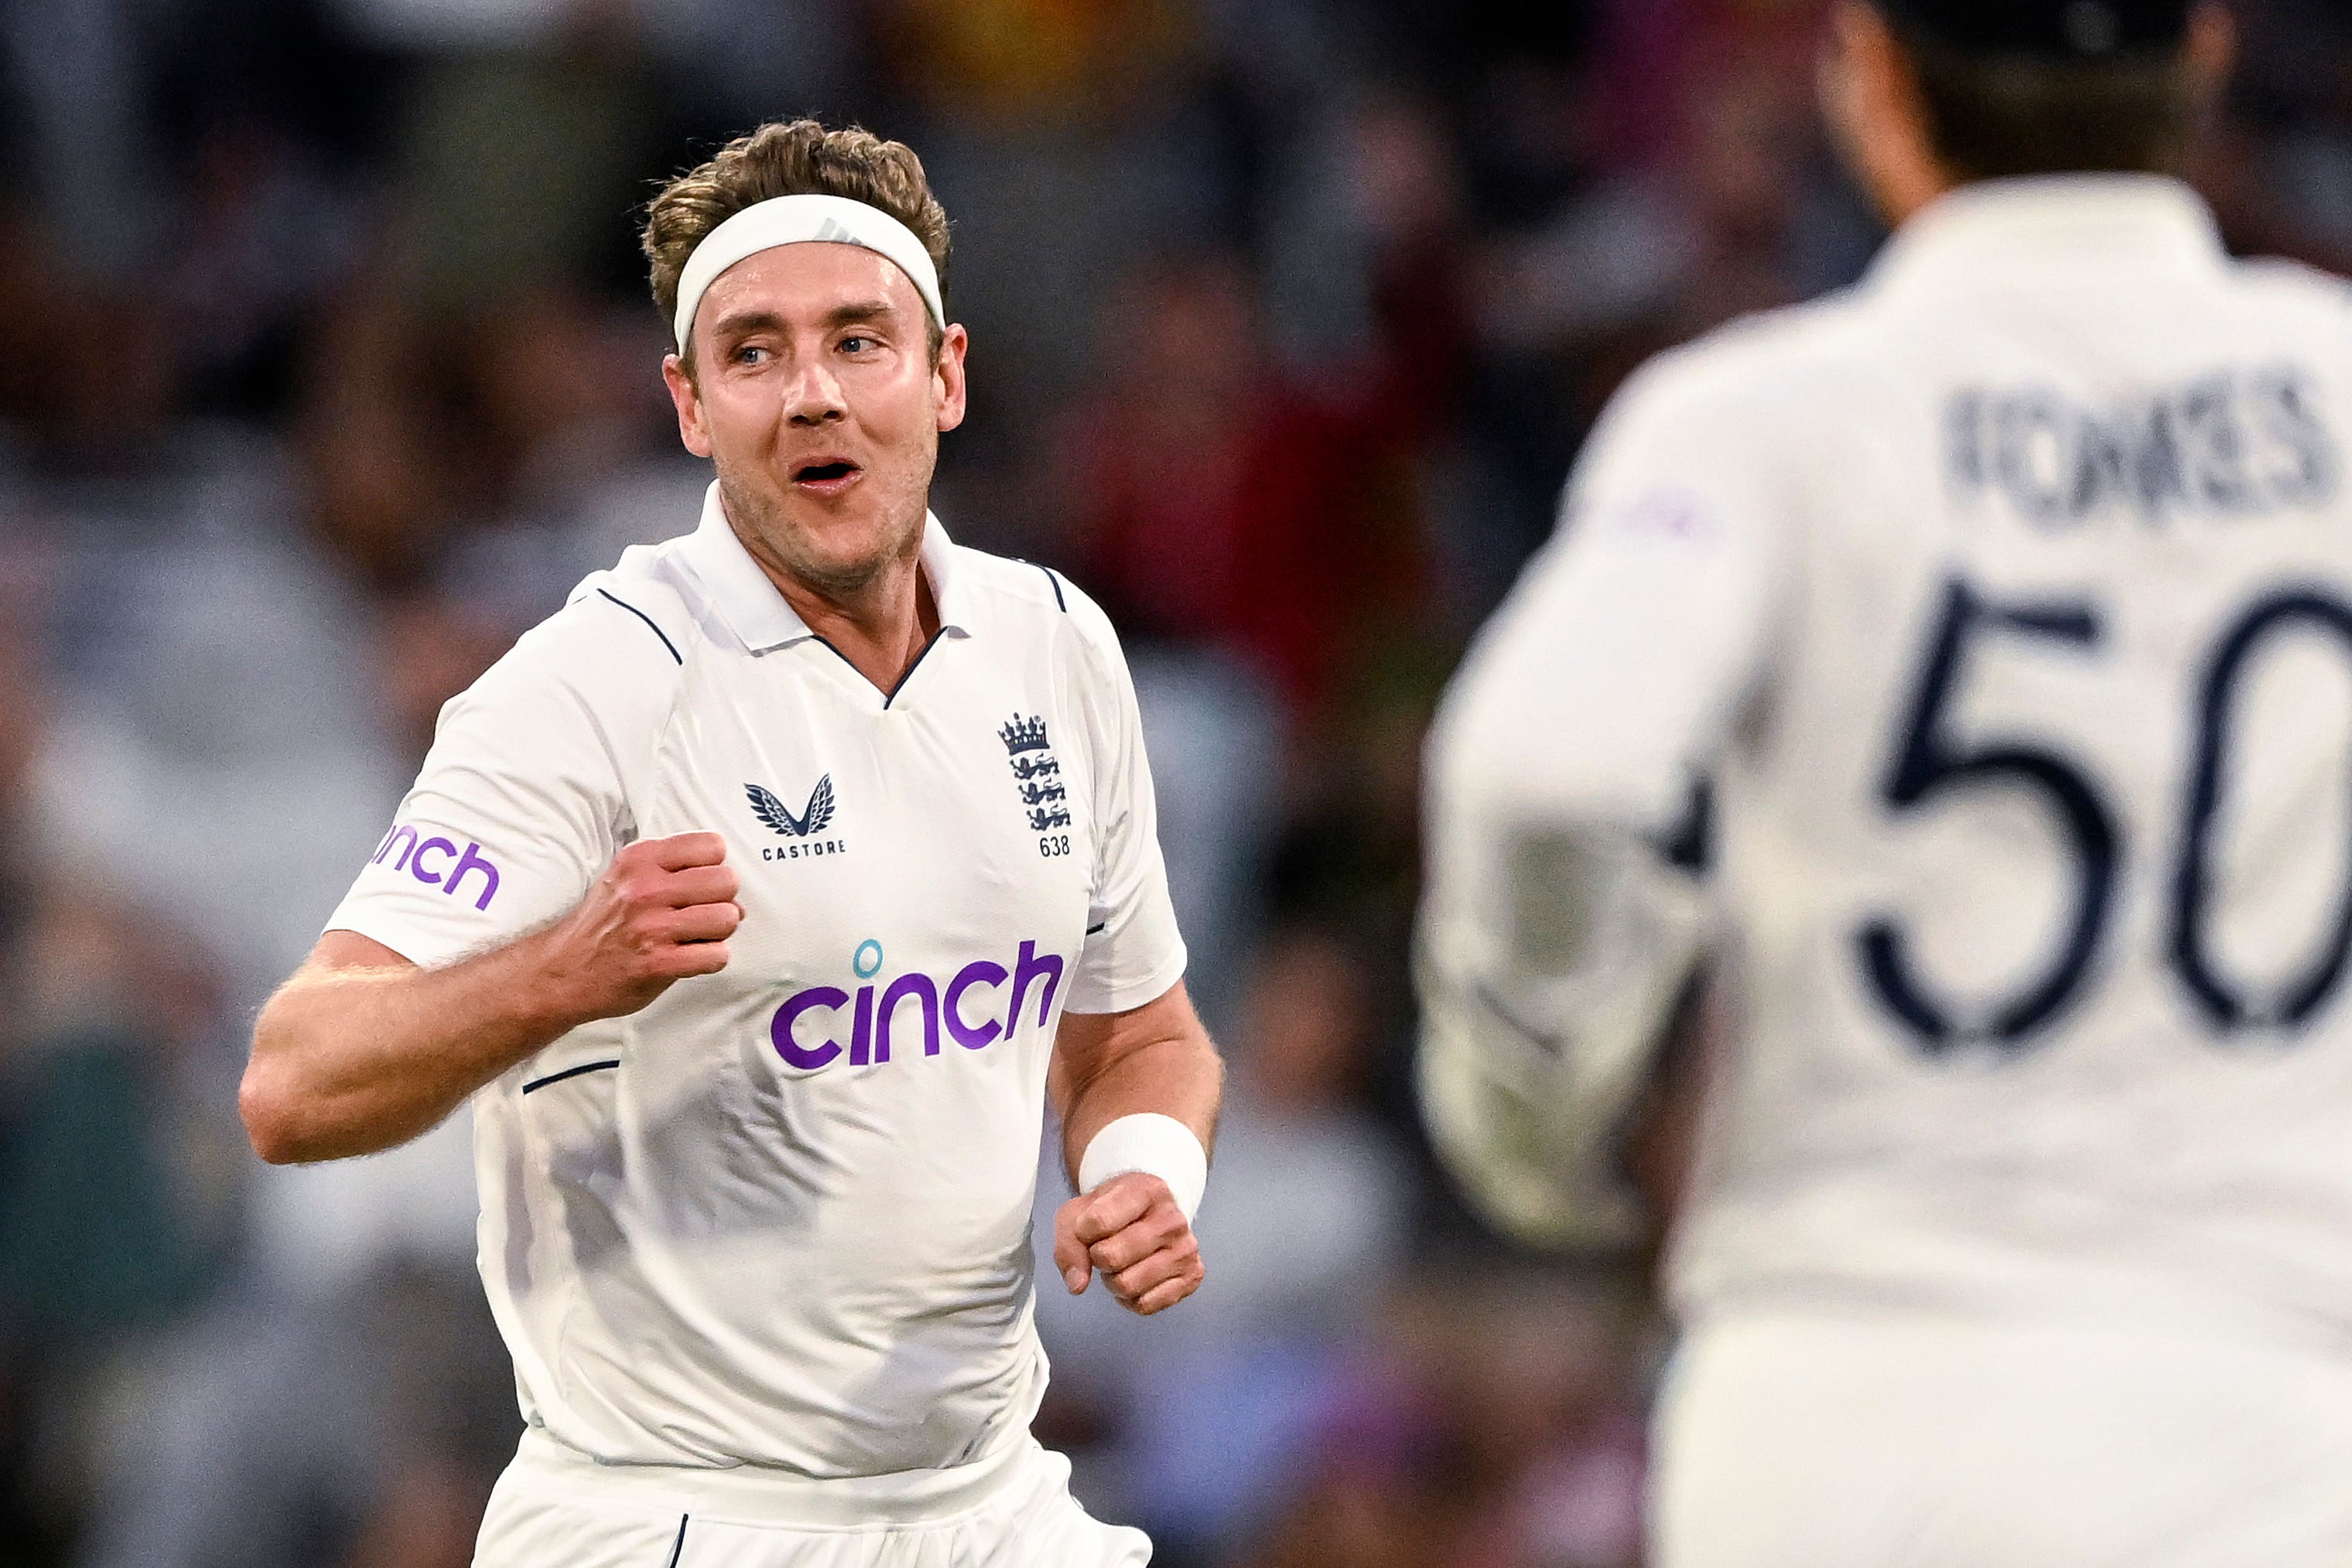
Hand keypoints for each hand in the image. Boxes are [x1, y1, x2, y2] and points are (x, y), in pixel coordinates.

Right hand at [533, 832, 739, 1026]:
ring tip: (697, 937)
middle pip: (726, 881)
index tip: (698, 885)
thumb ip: (677, 876)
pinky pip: (716, 955)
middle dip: (722, 900)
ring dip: (719, 933)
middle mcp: (645, 888)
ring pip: (727, 918)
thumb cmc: (604, 924)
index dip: (714, 868)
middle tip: (701, 915)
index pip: (712, 846)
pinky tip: (691, 959)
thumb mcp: (627, 880)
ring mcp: (651, 926)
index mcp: (641, 860)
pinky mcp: (657, 962)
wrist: (562, 971)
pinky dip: (712, 960)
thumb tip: (736, 901)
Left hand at [1053, 1172, 1203, 1315]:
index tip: (1089, 1228)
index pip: (1098, 1221)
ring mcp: (1187, 1249)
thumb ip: (1069, 1244)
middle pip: (1111, 1257)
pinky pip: (1146, 1305)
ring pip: (1128, 1285)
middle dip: (1098, 1259)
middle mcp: (1173, 1219)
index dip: (1082, 1232)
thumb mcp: (1078, 1213)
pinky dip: (1131, 1300)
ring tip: (1120, 1265)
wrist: (1147, 1214)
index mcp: (1147, 1190)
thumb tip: (1078, 1285)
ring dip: (1113, 1281)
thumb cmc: (1110, 1212)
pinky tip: (1135, 1279)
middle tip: (1106, 1249)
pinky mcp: (1193, 1276)